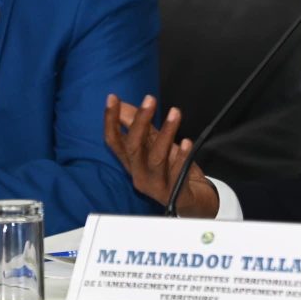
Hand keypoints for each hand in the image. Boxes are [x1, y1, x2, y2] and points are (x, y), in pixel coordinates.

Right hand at [104, 94, 219, 217]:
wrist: (190, 201)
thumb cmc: (170, 172)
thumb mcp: (155, 146)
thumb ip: (142, 127)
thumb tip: (123, 105)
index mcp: (132, 163)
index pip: (114, 141)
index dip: (110, 120)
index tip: (112, 98)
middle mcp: (139, 174)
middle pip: (133, 147)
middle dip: (139, 121)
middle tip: (149, 100)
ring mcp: (156, 185)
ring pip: (156, 158)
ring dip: (166, 133)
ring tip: (175, 113)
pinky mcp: (174, 192)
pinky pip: (177, 173)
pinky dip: (181, 156)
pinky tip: (186, 142)